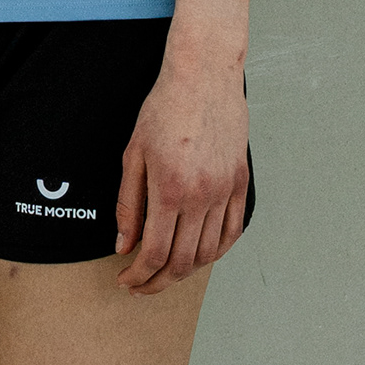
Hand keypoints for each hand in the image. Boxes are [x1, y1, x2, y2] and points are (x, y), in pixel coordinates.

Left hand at [113, 37, 249, 293]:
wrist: (204, 78)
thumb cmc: (163, 110)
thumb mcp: (133, 154)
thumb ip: (128, 203)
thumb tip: (124, 244)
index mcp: (170, 190)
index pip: (155, 252)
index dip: (139, 275)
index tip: (126, 281)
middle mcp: (201, 196)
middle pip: (183, 261)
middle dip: (159, 282)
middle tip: (141, 286)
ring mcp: (225, 191)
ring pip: (209, 251)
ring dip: (186, 271)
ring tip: (165, 273)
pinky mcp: (240, 183)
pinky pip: (232, 231)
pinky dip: (216, 251)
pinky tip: (200, 254)